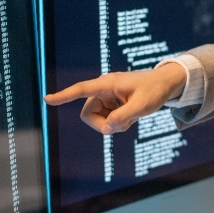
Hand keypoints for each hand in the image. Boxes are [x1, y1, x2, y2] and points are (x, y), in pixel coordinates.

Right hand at [44, 63, 186, 134]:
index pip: (81, 90)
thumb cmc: (155, 91)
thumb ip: (122, 118)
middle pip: (88, 114)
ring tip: (131, 118)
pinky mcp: (112, 103)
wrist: (166, 84)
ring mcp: (107, 97)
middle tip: (122, 126)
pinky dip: (118, 123)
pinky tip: (131, 117)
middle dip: (102, 124)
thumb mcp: (142, 106)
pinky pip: (107, 120)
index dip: (63, 96)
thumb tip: (106, 129)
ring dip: (113, 124)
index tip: (47, 99)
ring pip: (97, 119)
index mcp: (108, 84)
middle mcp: (104, 89)